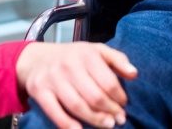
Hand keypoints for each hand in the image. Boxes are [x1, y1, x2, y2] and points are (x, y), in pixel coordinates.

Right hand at [16, 42, 137, 128]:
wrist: (37, 58)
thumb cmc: (73, 57)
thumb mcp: (96, 50)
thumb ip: (117, 59)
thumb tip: (134, 74)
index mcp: (86, 54)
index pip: (108, 81)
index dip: (119, 97)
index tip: (124, 104)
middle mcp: (69, 65)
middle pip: (94, 96)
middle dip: (110, 111)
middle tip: (120, 119)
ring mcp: (53, 79)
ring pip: (77, 106)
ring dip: (95, 119)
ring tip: (108, 125)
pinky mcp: (40, 91)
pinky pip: (55, 112)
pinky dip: (67, 124)